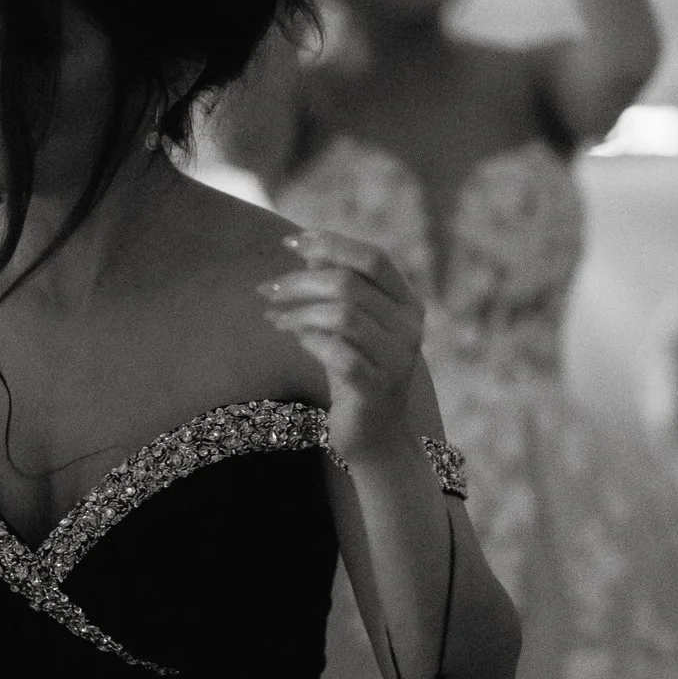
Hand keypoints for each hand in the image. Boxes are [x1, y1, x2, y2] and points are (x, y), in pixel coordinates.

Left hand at [259, 231, 427, 457]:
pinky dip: (309, 340)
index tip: (291, 242)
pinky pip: (339, 354)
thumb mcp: (349, 324)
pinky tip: (292, 338)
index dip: (331, 243)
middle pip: (351, 284)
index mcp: (407, 304)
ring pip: (344, 316)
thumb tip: (306, 246)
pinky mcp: (377, 390)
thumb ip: (335, 285)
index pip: (374, 258)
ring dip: (300, 311)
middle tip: (268, 290)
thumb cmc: (357, 371)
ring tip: (275, 318)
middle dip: (300, 282)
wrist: (375, 436)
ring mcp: (397, 360)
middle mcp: (410, 328)